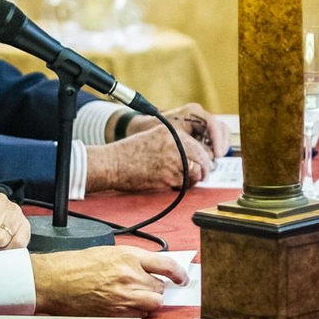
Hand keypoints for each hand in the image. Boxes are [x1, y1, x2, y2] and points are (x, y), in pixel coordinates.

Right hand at [31, 247, 188, 315]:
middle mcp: (130, 277)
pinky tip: (124, 305)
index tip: (182, 279)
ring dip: (149, 301)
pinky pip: (139, 316)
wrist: (56, 281)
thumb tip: (155, 270)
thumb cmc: (78, 265)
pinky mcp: (116, 313)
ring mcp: (124, 297)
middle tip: (145, 286)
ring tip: (134, 296)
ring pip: (153, 304)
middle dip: (157, 288)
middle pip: (161, 288)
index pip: (167, 265)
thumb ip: (135, 260)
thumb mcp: (111, 252)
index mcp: (129, 257)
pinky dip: (137, 312)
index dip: (179, 274)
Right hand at [85, 125, 212, 191]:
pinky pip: (184, 184)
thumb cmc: (129, 152)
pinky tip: (179, 184)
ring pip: (195, 172)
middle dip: (206, 168)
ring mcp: (171, 162)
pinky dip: (184, 186)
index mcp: (170, 133)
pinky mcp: (167, 178)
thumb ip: (172, 142)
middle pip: (201, 158)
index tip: (205, 161)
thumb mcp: (153, 136)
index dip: (204, 156)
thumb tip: (191, 154)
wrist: (112, 164)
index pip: (198, 145)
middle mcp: (174, 145)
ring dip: (196, 178)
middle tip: (206, 173)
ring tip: (194, 179)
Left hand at [127, 103, 228, 159]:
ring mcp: (200, 124)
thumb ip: (190, 147)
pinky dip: (212, 151)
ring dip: (218, 149)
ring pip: (219, 135)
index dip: (218, 140)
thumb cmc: (153, 131)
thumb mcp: (171, 138)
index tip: (218, 155)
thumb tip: (208, 158)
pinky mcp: (199, 133)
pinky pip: (212, 141)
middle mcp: (199, 116)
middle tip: (217, 160)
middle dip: (221, 145)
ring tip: (211, 163)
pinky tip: (205, 161)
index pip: (214, 124)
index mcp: (193, 112)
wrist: (142, 129)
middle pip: (221, 128)